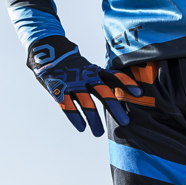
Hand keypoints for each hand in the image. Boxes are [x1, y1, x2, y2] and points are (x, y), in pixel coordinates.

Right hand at [27, 36, 144, 136]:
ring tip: (99, 133)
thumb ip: (100, 80)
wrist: (47, 51)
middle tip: (125, 122)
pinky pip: (67, 104)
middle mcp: (85, 76)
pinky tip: (81, 127)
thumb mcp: (88, 68)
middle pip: (103, 92)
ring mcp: (72, 83)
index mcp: (94, 71)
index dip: (126, 83)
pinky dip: (75, 116)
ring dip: (94, 118)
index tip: (139, 93)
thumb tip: (121, 94)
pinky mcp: (58, 89)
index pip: (113, 76)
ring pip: (86, 102)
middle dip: (115, 107)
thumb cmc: (72, 65)